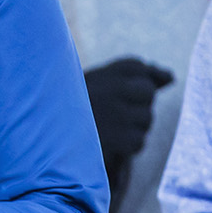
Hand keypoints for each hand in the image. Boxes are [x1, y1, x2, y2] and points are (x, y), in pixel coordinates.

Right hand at [83, 59, 171, 205]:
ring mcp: (112, 114)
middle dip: (140, 104)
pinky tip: (110, 143)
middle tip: (116, 113)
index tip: (124, 93)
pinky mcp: (115, 139)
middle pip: (147, 92)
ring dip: (134, 127)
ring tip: (109, 128)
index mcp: (97, 72)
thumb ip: (137, 75)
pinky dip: (128, 145)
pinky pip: (138, 141)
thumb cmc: (75, 111)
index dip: (139, 80)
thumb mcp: (98, 85)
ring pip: (146, 119)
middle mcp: (106, 88)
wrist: (41, 140)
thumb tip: (171, 77)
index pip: (136, 67)